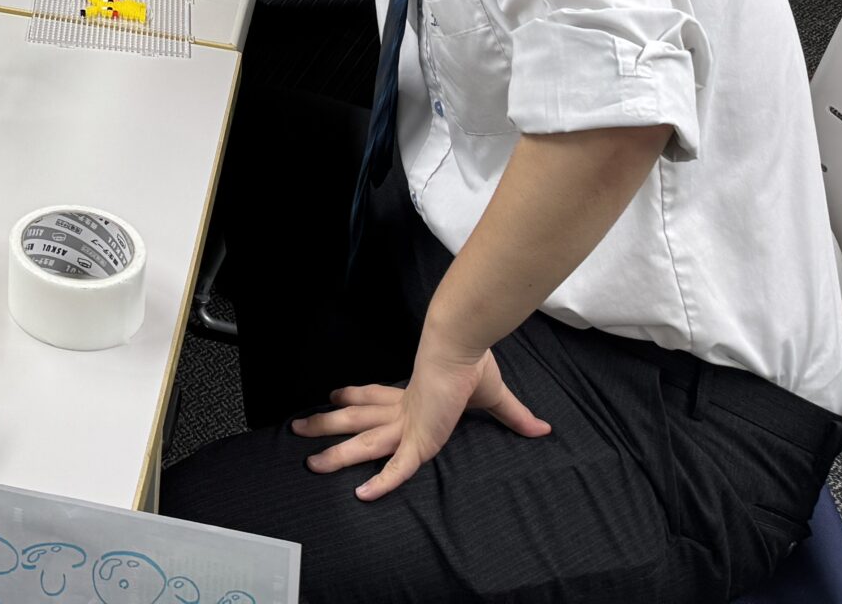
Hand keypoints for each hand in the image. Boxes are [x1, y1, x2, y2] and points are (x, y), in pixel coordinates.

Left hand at [291, 337, 547, 499]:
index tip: (335, 396)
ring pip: (362, 443)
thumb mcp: (494, 397)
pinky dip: (382, 481)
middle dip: (327, 425)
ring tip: (308, 461)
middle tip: (298, 429)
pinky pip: (397, 467)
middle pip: (356, 420)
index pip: (376, 397)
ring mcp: (407, 425)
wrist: (461, 346)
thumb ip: (513, 416)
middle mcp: (403, 410)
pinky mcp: (418, 438)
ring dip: (334, 450)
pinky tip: (363, 495)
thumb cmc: (473, 363)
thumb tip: (542, 427)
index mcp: (414, 395)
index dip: (354, 398)